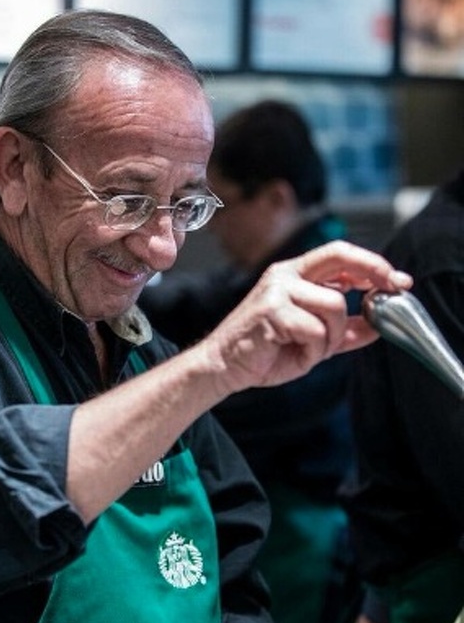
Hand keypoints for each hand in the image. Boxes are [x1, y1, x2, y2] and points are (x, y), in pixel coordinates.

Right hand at [200, 240, 412, 397]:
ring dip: (332, 336)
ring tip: (313, 350)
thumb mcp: (313, 340)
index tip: (398, 281)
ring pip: (333, 305)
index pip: (340, 255)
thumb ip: (344, 330)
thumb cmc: (263, 352)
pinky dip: (314, 350)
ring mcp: (276, 290)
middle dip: (373, 272)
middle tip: (390, 291)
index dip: (373, 265)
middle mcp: (285, 275)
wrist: (224, 367)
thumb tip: (377, 324)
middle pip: (340, 258)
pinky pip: (314, 329)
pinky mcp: (270, 311)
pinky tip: (297, 354)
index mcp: (294, 275)